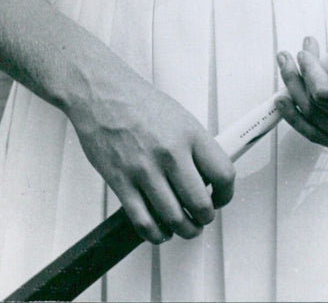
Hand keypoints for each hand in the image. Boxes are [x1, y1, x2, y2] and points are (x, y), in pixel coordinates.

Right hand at [67, 65, 234, 244]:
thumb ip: (195, 147)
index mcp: (189, 134)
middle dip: (204, 217)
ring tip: (184, 226)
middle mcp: (170, 153)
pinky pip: (143, 221)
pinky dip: (155, 233)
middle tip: (202, 217)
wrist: (101, 93)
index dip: (226, 194)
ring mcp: (145, 169)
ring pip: (174, 218)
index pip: (223, 174)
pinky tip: (159, 229)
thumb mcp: (179, 117)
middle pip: (200, 204)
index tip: (220, 198)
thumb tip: (207, 174)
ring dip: (183, 229)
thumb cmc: (137, 102)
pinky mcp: (121, 181)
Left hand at [275, 33, 327, 154]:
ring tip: (285, 70)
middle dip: (296, 79)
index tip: (304, 51)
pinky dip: (298, 119)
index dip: (309, 72)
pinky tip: (285, 101)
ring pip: (313, 122)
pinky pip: (319, 135)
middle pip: (315, 107)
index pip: (326, 94)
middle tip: (286, 56)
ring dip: (292, 95)